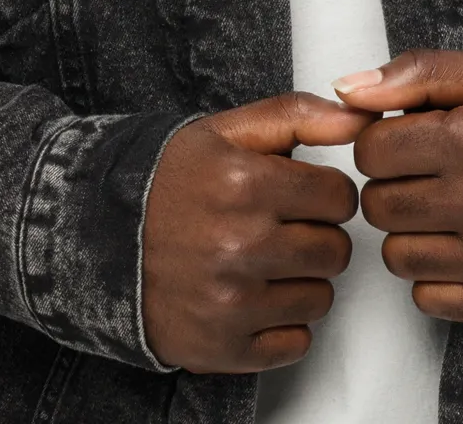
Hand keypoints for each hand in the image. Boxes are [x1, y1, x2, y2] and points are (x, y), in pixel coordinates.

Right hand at [141, 91, 375, 374]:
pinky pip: (296, 343)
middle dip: (315, 235)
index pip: (340, 196)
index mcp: (245, 182)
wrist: (100, 239)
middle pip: (335, 250)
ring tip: (262, 261)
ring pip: (321, 298)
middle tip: (280, 228)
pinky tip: (252, 297)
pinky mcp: (222, 348)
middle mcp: (239, 245)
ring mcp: (230, 302)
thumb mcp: (228, 130)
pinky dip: (282, 324)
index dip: (325, 193)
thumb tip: (362, 116)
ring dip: (301, 280)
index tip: (301, 194)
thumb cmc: (171, 181)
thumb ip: (300, 114)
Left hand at [333, 50, 462, 321]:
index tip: (406, 137)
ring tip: (441, 205)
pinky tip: (458, 241)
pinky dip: (433, 273)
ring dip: (408, 229)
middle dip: (391, 183)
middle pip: (379, 205)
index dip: (381, 139)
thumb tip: (346, 89)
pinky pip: (428, 298)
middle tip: (423, 170)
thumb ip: (416, 74)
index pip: (372, 150)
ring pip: (396, 255)